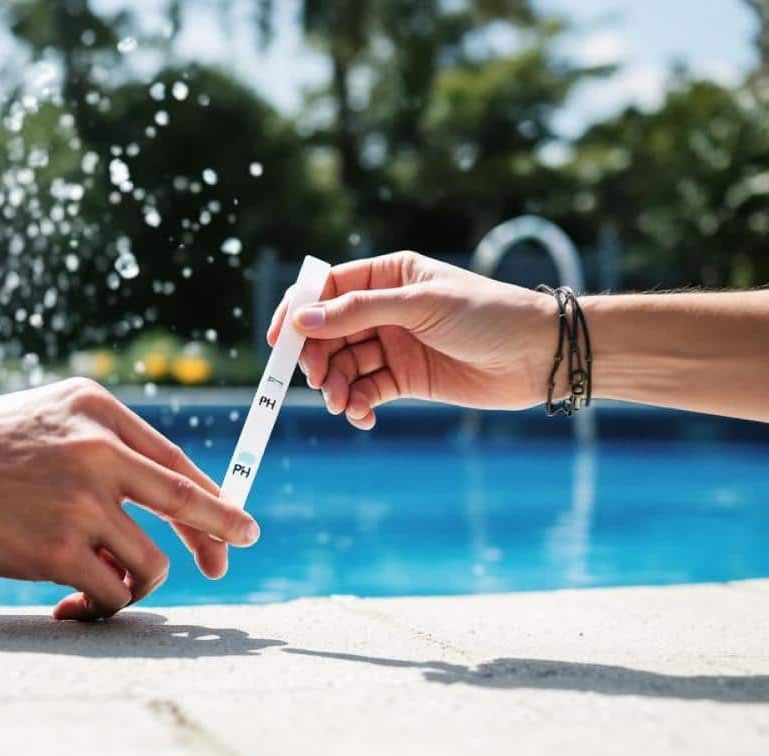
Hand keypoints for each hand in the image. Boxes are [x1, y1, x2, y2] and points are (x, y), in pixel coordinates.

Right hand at [0, 378, 258, 620]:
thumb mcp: (49, 415)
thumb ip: (104, 442)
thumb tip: (162, 498)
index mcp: (98, 411)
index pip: (174, 461)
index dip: (210, 498)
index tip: (234, 521)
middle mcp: (98, 450)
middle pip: (186, 501)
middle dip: (218, 535)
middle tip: (228, 558)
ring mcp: (81, 501)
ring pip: (151, 562)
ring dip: (135, 583)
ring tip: (99, 585)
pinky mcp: (58, 549)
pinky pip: (112, 592)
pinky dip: (101, 607)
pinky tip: (70, 606)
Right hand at [268, 251, 556, 428]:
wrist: (539, 354)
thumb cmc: (487, 314)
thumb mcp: (420, 305)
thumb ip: (358, 311)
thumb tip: (303, 320)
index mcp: (388, 275)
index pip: (327, 289)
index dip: (299, 312)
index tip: (280, 341)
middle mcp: (385, 308)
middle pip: (329, 332)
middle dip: (318, 358)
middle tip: (319, 381)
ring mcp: (393, 344)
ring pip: (345, 365)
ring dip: (337, 386)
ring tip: (343, 404)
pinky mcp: (405, 378)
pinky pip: (366, 391)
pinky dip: (358, 405)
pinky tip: (362, 416)